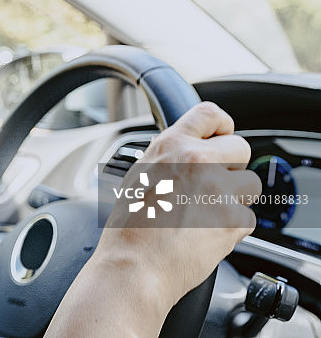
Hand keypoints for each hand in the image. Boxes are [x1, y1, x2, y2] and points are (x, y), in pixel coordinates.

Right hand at [96, 101, 261, 308]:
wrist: (135, 266)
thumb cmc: (129, 229)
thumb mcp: (139, 176)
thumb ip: (169, 159)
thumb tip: (188, 154)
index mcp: (171, 146)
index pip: (209, 114)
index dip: (222, 126)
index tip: (223, 136)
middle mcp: (197, 161)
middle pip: (241, 148)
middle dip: (232, 167)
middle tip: (212, 187)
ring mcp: (218, 190)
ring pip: (250, 184)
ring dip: (235, 198)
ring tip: (205, 215)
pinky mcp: (234, 219)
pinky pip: (248, 217)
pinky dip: (232, 227)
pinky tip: (205, 234)